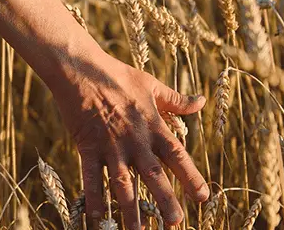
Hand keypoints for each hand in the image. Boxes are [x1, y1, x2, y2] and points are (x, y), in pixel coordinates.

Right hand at [54, 50, 209, 228]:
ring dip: (130, 211)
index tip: (203, 198)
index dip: (191, 177)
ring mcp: (110, 147)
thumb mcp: (151, 84)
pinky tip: (98, 220)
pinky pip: (91, 179)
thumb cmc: (117, 74)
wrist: (80, 69)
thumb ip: (176, 100)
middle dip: (165, 202)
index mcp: (153, 126)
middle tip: (176, 224)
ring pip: (123, 185)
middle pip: (154, 177)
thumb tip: (201, 101)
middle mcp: (135, 141)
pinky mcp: (87, 147)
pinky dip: (94, 200)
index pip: (177, 156)